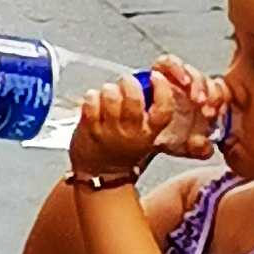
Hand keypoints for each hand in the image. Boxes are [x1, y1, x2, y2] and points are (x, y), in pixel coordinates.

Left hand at [65, 70, 161, 185]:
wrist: (102, 176)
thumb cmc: (123, 150)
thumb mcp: (143, 134)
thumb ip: (146, 111)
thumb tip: (144, 81)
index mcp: (150, 132)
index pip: (164, 110)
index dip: (162, 90)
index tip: (155, 76)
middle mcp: (132, 132)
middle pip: (134, 99)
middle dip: (128, 83)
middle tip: (125, 81)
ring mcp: (110, 131)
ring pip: (111, 98)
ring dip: (109, 89)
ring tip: (107, 92)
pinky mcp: (90, 129)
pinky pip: (91, 104)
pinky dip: (91, 97)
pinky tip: (93, 100)